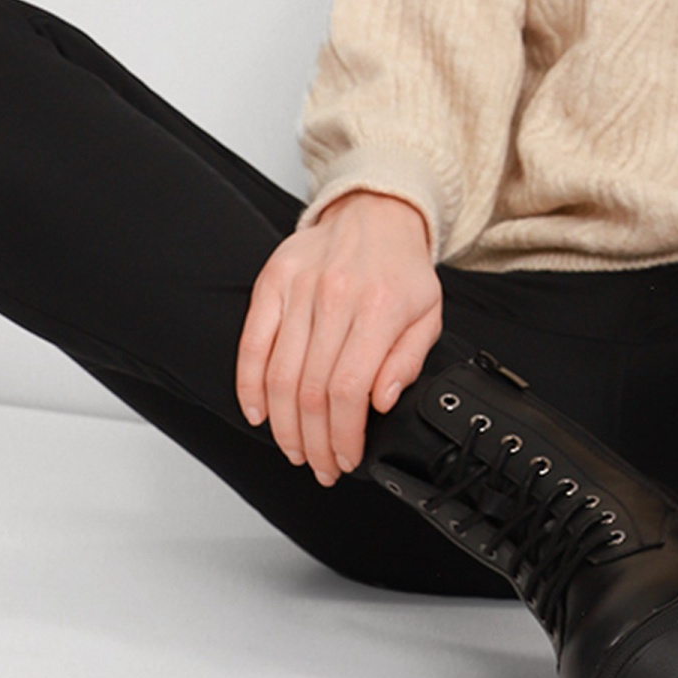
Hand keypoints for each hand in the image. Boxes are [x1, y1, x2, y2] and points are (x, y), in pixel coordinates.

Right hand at [235, 191, 443, 483]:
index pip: (349, 390)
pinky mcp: (272, 282)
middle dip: (314, 441)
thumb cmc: (401, 269)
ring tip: (294, 449)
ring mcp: (299, 288)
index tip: (346, 458)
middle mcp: (336, 298)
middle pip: (311, 391)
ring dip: (283, 426)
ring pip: (279, 375)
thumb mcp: (428, 314)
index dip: (343, 435)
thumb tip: (381, 401)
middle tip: (319, 465)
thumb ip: (408, 361)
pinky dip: (249, 386)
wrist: (376, 212)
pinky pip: (251, 343)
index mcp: (380, 309)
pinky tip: (258, 414)